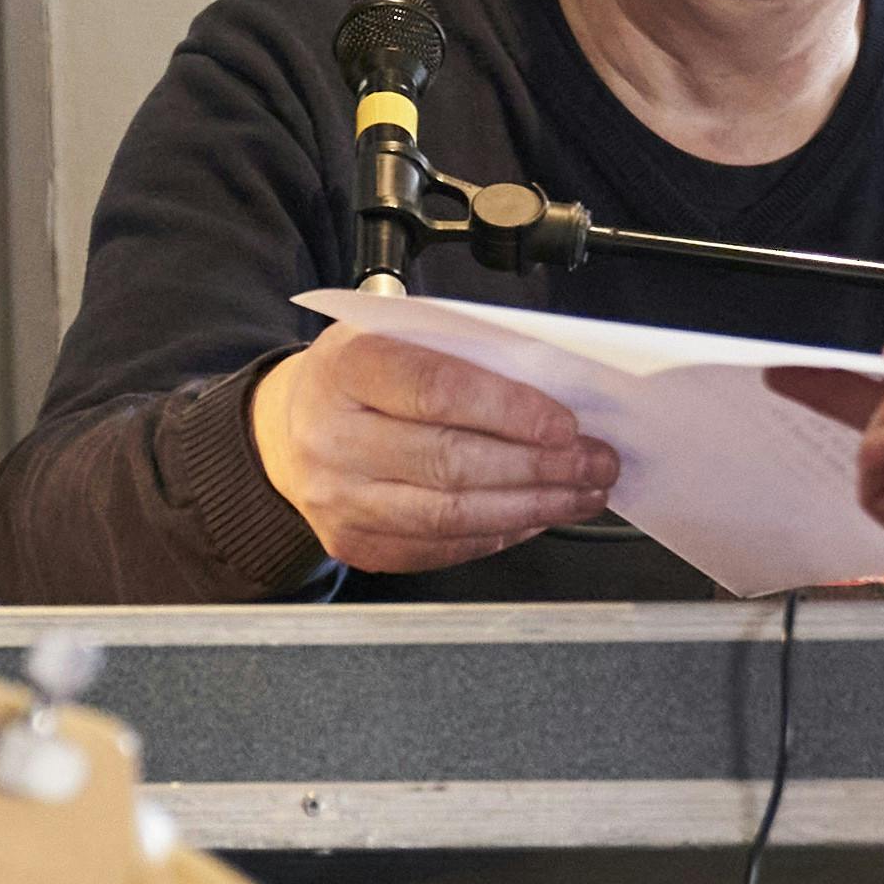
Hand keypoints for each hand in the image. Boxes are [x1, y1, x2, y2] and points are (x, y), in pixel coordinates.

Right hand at [252, 333, 620, 572]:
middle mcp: (332, 438)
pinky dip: (498, 535)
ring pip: (450, 516)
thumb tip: (551, 387)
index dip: (509, 411)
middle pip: (450, 462)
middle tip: (595, 462)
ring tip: (582, 493)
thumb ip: (461, 353)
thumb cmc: (361, 375)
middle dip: (539, 467)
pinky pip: (439, 548)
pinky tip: (535, 515)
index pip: (436, 391)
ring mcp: (339, 499)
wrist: (288, 428)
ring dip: (532, 508)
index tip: (566, 425)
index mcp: (346, 367)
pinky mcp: (353, 544)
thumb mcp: (396, 335)